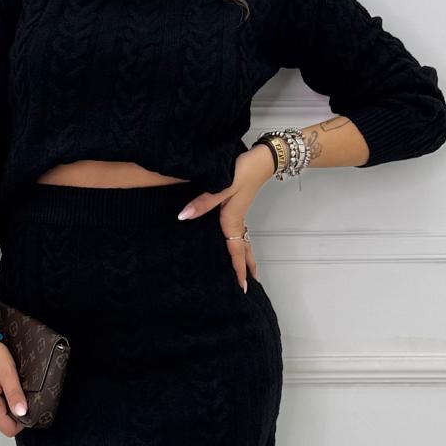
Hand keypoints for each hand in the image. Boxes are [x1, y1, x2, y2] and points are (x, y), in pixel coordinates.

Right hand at [0, 340, 27, 436]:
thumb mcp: (8, 373)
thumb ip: (15, 395)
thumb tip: (22, 413)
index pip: (8, 429)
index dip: (21, 422)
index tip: (24, 406)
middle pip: (0, 423)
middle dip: (10, 411)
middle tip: (12, 390)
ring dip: (1, 405)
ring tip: (2, 385)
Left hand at [176, 143, 275, 292]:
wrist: (261, 159)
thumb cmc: (244, 171)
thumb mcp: (221, 186)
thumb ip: (203, 202)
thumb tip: (184, 217)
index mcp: (232, 220)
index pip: (236, 251)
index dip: (238, 269)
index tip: (241, 287)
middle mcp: (237, 221)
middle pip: (243, 250)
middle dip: (246, 268)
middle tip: (249, 286)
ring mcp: (239, 214)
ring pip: (243, 242)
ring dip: (246, 257)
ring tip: (248, 270)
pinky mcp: (238, 206)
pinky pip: (240, 232)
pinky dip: (242, 243)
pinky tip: (236, 242)